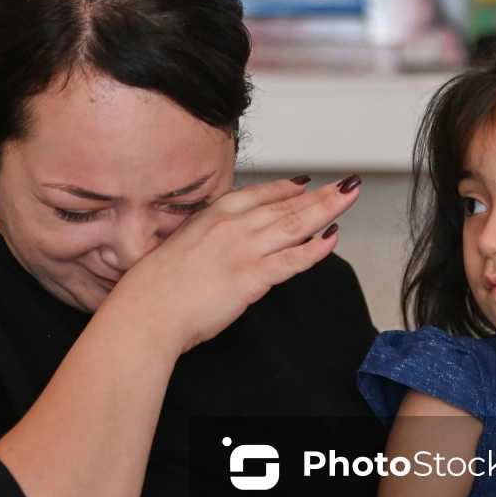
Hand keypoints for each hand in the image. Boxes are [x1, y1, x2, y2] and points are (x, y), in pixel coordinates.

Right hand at [106, 175, 360, 353]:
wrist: (145, 312)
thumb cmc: (153, 289)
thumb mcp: (176, 248)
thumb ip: (201, 241)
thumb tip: (215, 248)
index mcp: (211, 217)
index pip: (256, 195)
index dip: (285, 189)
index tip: (303, 184)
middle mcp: (231, 227)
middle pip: (285, 205)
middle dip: (320, 194)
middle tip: (344, 184)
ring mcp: (243, 250)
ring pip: (295, 224)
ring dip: (327, 208)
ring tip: (349, 197)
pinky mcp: (252, 277)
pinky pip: (292, 260)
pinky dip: (315, 248)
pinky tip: (332, 238)